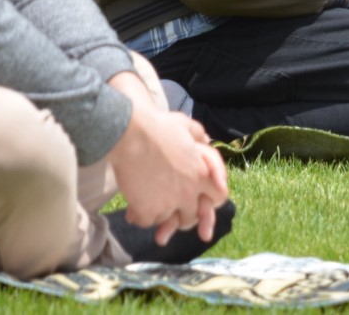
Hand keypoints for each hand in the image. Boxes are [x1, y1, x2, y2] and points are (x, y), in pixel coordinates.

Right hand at [108, 82, 228, 247]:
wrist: (130, 134)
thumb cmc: (157, 126)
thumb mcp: (186, 125)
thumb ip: (198, 136)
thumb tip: (206, 140)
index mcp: (202, 173)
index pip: (219, 197)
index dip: (208, 200)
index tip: (198, 202)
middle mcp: (189, 192)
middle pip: (190, 217)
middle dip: (179, 214)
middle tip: (164, 206)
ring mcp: (169, 204)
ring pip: (166, 220)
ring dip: (158, 214)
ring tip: (146, 201)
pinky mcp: (147, 211)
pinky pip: (147, 222)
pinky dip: (140, 216)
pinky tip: (133, 207)